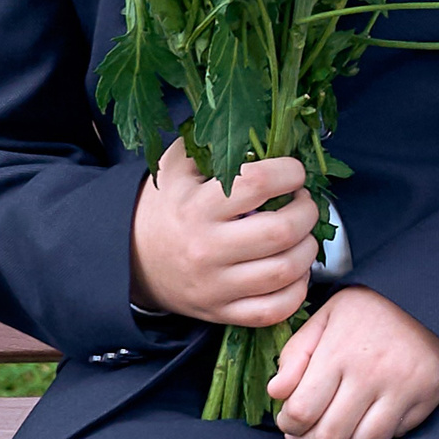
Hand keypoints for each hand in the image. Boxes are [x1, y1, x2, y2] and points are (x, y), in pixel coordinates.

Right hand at [129, 138, 316, 326]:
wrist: (130, 258)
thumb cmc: (167, 205)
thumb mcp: (178, 166)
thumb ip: (214, 142)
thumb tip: (264, 126)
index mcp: (197, 206)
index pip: (257, 184)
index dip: (289, 173)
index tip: (294, 172)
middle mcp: (206, 249)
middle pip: (281, 231)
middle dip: (307, 211)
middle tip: (303, 202)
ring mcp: (216, 286)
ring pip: (284, 271)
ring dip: (308, 249)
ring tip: (303, 233)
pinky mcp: (222, 313)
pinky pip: (274, 310)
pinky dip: (297, 289)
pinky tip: (294, 269)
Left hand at [267, 286, 438, 438]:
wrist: (433, 296)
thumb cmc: (373, 307)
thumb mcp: (328, 315)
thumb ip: (296, 352)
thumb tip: (276, 393)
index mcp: (339, 352)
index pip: (301, 412)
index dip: (288, 425)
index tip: (289, 420)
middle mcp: (370, 374)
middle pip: (328, 437)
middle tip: (304, 437)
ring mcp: (402, 389)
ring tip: (332, 436)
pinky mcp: (426, 397)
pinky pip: (392, 437)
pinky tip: (362, 425)